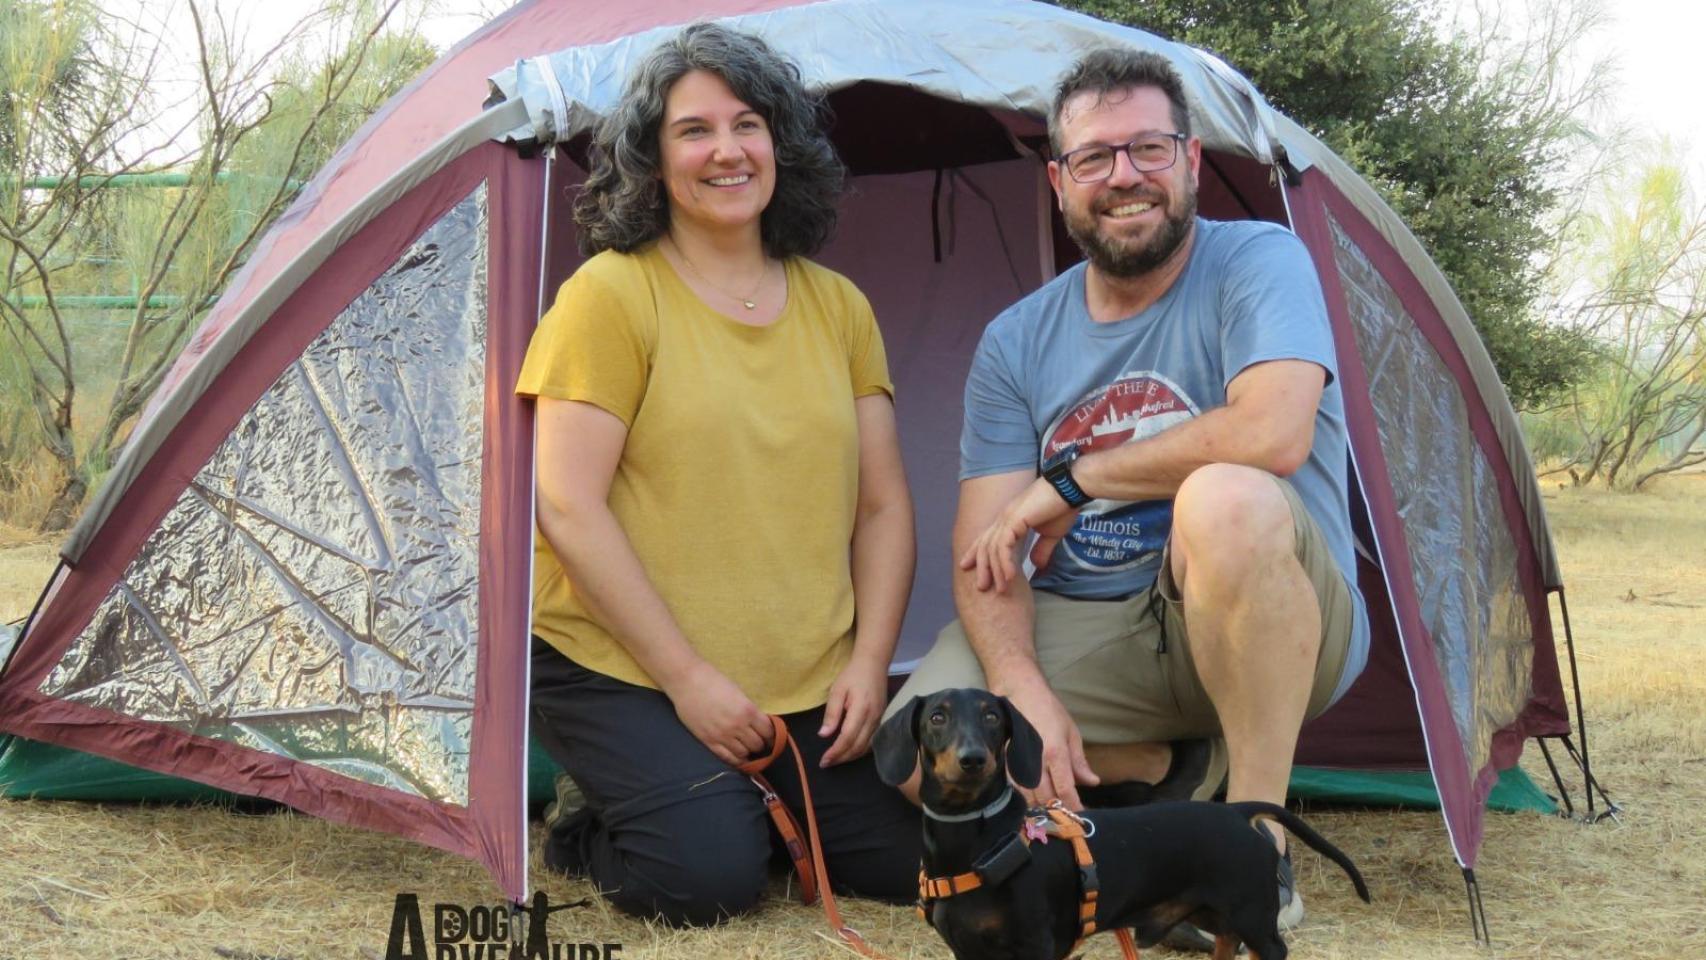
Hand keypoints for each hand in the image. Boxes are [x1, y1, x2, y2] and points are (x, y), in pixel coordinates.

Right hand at [666, 662, 774, 767]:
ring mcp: (722, 735)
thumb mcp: (739, 692)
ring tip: (746, 747)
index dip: (771, 734)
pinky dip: (735, 759)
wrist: (687, 681)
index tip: (770, 735)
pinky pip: (726, 758)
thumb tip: (759, 722)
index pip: (768, 731)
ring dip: (747, 751)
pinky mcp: (708, 741)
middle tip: (758, 740)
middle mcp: (737, 726)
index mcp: (748, 710)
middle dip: (760, 743)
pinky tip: (737, 756)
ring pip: (744, 753)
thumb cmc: (713, 681)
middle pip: (758, 745)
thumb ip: (749, 709)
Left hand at [818, 654, 888, 766]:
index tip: (824, 760)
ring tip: (836, 760)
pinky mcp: (882, 720)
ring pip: (866, 747)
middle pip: (858, 746)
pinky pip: (872, 741)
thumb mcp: (837, 691)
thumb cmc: (852, 675)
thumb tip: (824, 735)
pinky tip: (850, 751)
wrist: (873, 664)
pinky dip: (860, 750)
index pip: (847, 738)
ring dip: (851, 756)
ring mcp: (880, 720)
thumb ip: (831, 713)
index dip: (836, 752)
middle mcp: (873, 718)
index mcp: (861, 710)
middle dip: (842, 758)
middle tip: (827, 764)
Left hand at [958, 478, 1078, 592]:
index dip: (976, 553)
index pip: (987, 538)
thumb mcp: (1051, 535)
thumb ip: (1041, 549)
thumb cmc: (1062, 507)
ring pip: (993, 548)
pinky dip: (1005, 563)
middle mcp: (1004, 518)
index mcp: (1010, 519)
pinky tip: (1009, 577)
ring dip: (996, 571)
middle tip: (982, 588)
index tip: (968, 568)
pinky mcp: (1014, 520)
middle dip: (982, 567)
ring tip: (1001, 590)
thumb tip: (1036, 565)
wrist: (1071, 489)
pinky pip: (1003, 546)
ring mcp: (1007, 518)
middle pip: (985, 545)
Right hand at [999, 673, 1098, 809]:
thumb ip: (1079, 762)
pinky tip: (1036, 804)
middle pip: (1046, 799)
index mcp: (1056, 753)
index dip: (1074, 808)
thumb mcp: (1071, 733)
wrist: (1020, 692)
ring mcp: (1019, 763)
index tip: (1082, 818)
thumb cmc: (1049, 710)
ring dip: (1042, 809)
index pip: (1066, 790)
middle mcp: (1036, 762)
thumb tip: (1092, 783)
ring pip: (1029, 798)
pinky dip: (1027, 800)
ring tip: (1054, 816)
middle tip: (1069, 822)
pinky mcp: (1007, 763)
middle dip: (1058, 813)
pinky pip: (1017, 790)